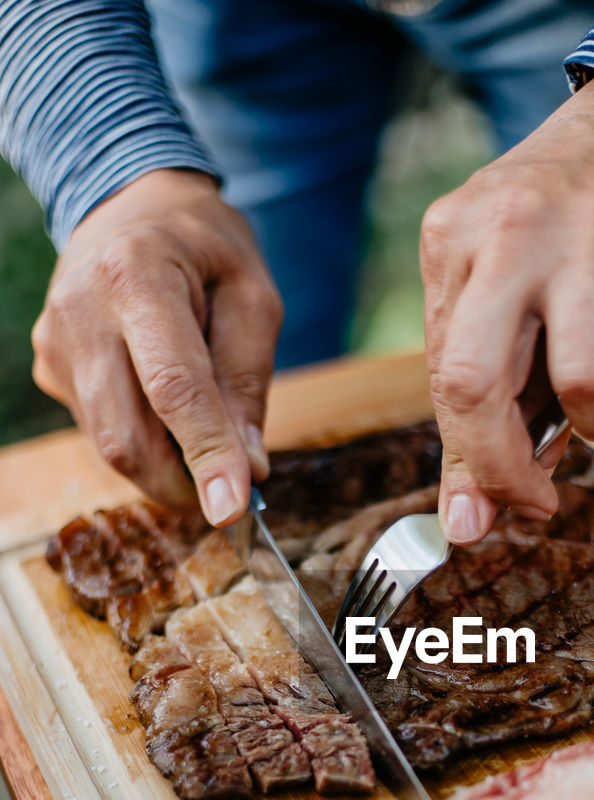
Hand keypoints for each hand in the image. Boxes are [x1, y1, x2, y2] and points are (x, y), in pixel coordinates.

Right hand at [32, 170, 282, 524]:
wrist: (130, 205)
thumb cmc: (204, 249)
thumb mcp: (252, 298)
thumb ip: (249, 383)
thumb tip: (248, 470)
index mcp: (137, 275)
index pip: (173, 387)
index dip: (205, 454)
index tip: (232, 509)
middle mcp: (80, 311)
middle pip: (127, 435)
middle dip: (182, 482)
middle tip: (229, 492)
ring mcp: (55, 342)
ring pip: (110, 444)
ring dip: (165, 466)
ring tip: (203, 438)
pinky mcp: (49, 366)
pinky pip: (101, 428)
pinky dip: (144, 440)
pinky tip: (164, 405)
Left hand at [420, 74, 593, 543]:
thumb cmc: (560, 229)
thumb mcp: (497, 289)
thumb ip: (480, 399)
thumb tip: (469, 523)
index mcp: (455, 242)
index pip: (448, 380)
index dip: (473, 466)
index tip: (488, 516)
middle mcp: (512, 229)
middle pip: (480, 385)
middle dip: (506, 468)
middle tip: (537, 497)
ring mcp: (593, 227)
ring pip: (588, 383)